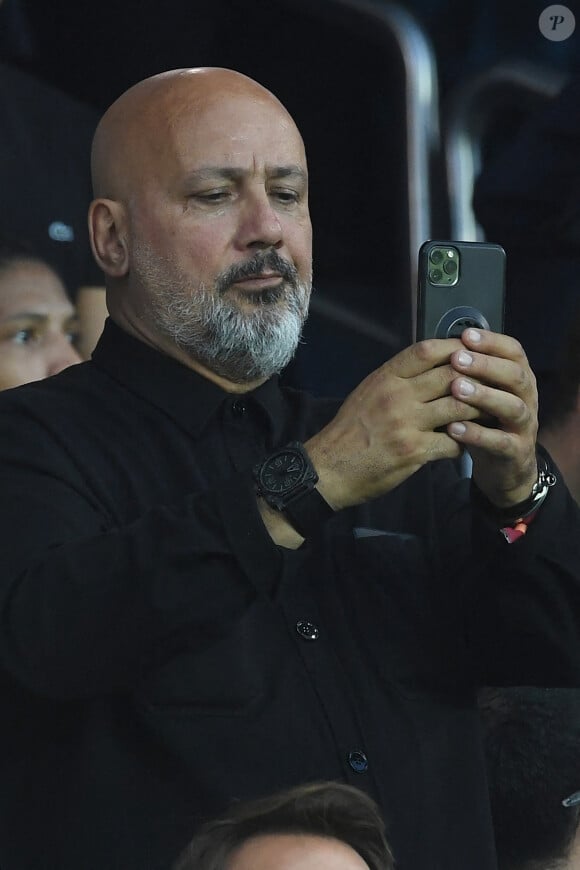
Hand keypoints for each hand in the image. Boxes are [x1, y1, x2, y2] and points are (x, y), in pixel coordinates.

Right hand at [305, 337, 484, 509]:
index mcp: (385, 378)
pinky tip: (469, 443)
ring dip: (479, 410)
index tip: (471, 350)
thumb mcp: (367, 393)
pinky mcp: (414, 451)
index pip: (426, 350)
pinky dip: (466, 441)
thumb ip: (396, 378)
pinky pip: (453, 442)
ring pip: (459, 406)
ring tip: (489, 412)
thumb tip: (428, 364)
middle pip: (450, 375)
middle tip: (493, 383)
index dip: (454, 347)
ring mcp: (406, 423)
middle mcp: (396, 395)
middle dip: (476, 378)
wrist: (329, 469)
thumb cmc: (349, 431)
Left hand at [446, 328, 537, 507]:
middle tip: (457, 358)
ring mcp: (524, 426)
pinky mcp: (516, 452)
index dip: (492, 341)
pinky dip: (477, 435)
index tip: (465, 335)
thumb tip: (439, 345)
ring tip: (456, 389)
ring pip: (513, 407)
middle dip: (486, 365)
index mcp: (519, 377)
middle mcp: (527, 397)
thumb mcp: (480, 393)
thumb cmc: (485, 421)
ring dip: (484, 396)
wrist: (503, 466)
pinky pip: (500, 442)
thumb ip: (468, 373)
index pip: (513, 351)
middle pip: (515, 375)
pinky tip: (454, 428)